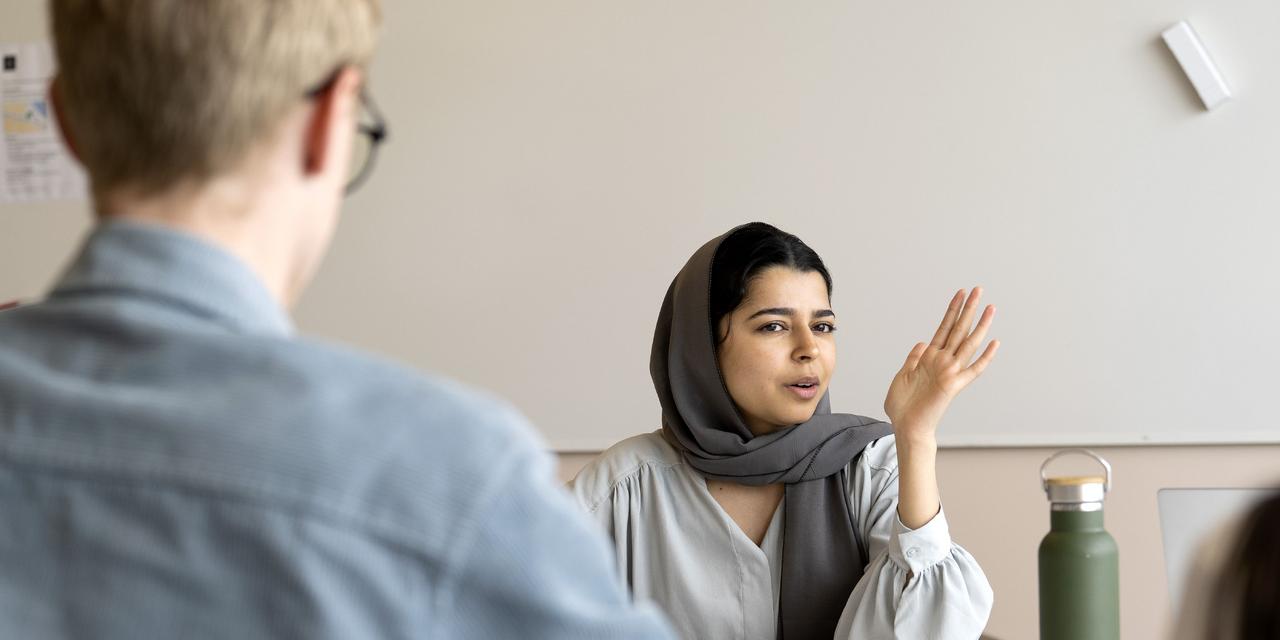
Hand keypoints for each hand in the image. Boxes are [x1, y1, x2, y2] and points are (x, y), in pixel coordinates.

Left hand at [884, 287, 998, 443]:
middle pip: (958, 329)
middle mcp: (943, 362)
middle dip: (969, 309)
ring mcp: (950, 372)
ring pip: (968, 343)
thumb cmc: (902, 407)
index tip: (960, 293)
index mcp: (929, 358)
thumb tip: (923, 342)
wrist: (906, 427)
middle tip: (979, 290)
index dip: (952, 310)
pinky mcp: (954, 386)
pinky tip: (994, 343)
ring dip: (980, 325)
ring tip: (990, 307)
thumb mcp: (902, 376)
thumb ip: (913, 358)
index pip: (944, 328)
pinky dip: (985, 357)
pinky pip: (973, 370)